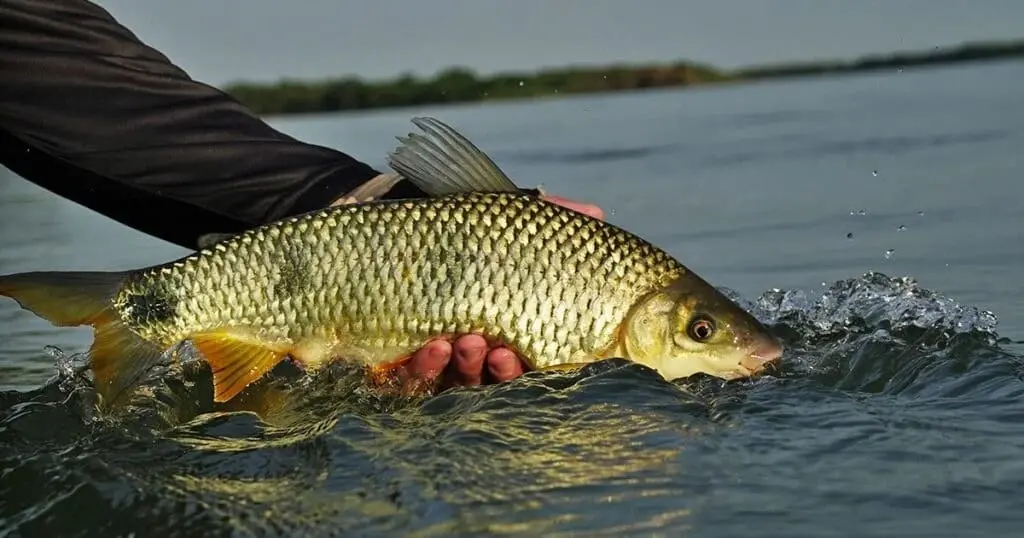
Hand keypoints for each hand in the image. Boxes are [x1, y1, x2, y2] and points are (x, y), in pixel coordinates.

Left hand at [400, 195, 604, 389]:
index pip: (528, 360)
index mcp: (509, 331)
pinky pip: (415, 380)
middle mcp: (477, 353)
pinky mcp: (400, 362)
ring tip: (466, 342)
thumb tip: (596, 213)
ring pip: (459, 383)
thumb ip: (547, 220)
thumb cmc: (454, 233)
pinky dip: (425, 368)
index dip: (526, 365)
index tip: (518, 351)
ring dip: (466, 367)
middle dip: (500, 371)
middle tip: (496, 351)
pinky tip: (431, 348)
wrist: (387, 236)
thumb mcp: (499, 222)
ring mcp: (439, 362)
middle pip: (496, 378)